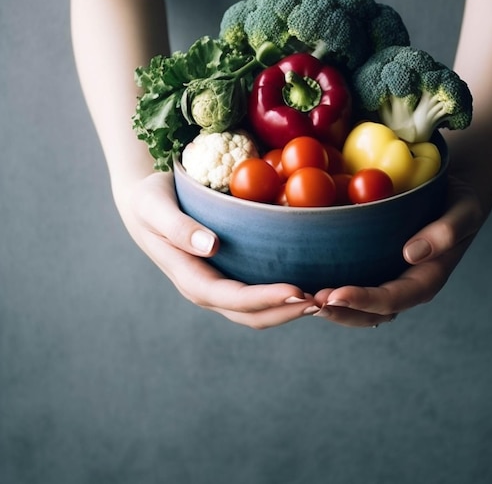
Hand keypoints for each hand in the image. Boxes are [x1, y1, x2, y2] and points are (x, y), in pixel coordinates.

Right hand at [115, 172, 319, 327]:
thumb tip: (210, 246)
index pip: (230, 297)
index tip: (298, 291)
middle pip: (249, 313)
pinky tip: (309, 286)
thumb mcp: (155, 205)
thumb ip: (178, 227)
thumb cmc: (150, 199)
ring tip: (323, 300)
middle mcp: (204, 289)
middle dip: (286, 311)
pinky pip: (257, 297)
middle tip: (323, 301)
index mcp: (188, 275)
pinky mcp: (228, 276)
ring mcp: (217, 286)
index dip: (264, 298)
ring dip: (289, 310)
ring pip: (256, 312)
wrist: (145, 203)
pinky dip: (283, 298)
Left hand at [312, 176, 484, 326]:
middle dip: (340, 311)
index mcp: (427, 280)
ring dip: (331, 307)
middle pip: (370, 313)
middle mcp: (405, 287)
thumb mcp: (464, 211)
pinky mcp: (376, 268)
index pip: (393, 299)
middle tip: (310, 301)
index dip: (363, 301)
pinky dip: (331, 289)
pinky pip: (353, 284)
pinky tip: (307, 281)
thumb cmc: (459, 201)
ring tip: (302, 298)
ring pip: (358, 307)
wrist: (453, 194)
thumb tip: (411, 253)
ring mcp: (389, 280)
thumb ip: (446, 232)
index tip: (335, 296)